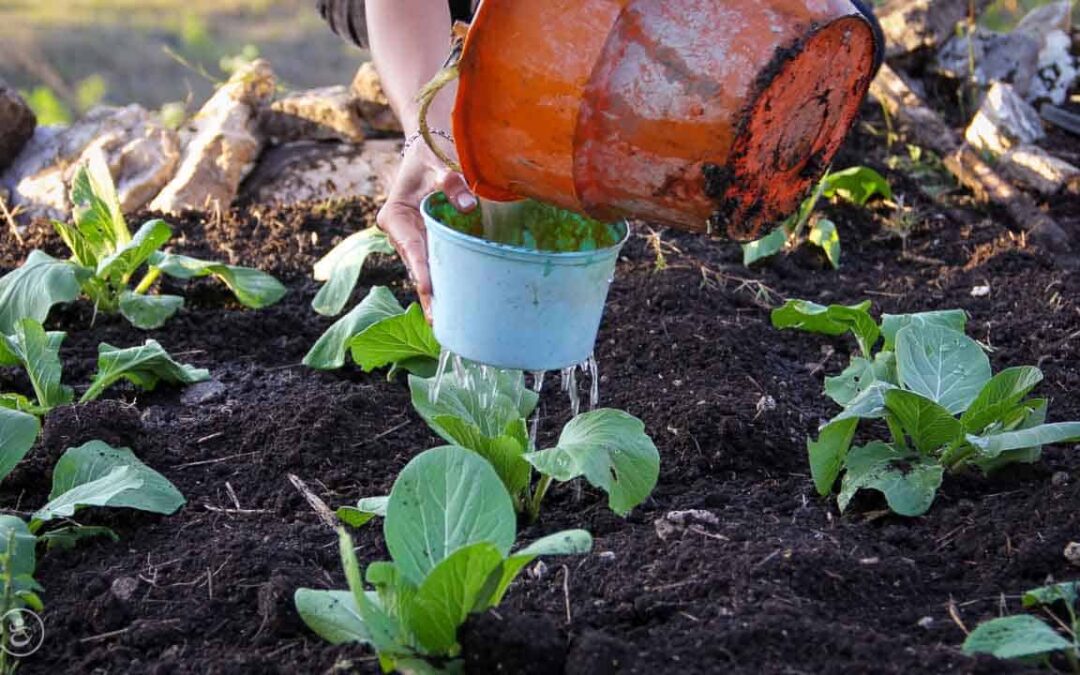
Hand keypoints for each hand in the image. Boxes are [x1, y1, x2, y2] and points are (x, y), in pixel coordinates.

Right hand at [377, 137, 475, 320]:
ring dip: (436, 294)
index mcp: (396, 215)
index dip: (420, 268)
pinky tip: (454, 306)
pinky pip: (436, 264)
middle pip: (417, 266)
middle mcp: (401, 233)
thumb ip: (452, 182)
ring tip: (446, 323)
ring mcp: (414, 240)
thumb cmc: (432, 153)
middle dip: (428, 294)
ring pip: (425, 270)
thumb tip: (468, 206)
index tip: (428, 288)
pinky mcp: (428, 242)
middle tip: (439, 322)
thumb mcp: (439, 162)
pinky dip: (444, 282)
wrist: (430, 148)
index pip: (410, 246)